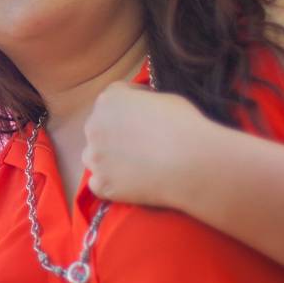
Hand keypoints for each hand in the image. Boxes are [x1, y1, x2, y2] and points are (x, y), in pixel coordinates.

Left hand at [81, 78, 223, 208]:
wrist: (190, 163)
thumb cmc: (183, 126)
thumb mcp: (166, 98)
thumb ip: (145, 102)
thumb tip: (144, 111)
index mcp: (109, 99)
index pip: (113, 98)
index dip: (130, 106)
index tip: (143, 115)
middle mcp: (94, 125)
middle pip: (99, 128)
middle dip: (114, 133)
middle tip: (139, 143)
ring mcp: (95, 157)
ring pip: (94, 156)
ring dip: (107, 159)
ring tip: (132, 166)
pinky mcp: (102, 184)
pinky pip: (98, 184)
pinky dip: (111, 185)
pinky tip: (129, 185)